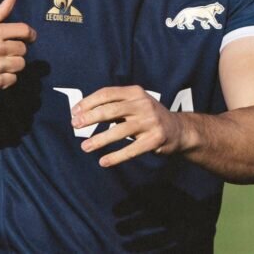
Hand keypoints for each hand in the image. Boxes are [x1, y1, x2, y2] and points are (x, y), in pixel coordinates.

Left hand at [71, 85, 186, 166]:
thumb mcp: (134, 103)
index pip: (106, 94)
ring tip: (85, 147)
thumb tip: (83, 112)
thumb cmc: (148, 116)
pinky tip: (103, 161)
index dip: (88, 102)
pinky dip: (116, 157)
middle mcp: (143, 104)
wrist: (178, 129)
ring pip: (119, 131)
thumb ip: (114, 105)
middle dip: (90, 118)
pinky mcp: (155, 139)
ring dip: (99, 140)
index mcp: (135, 92)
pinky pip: (131, 150)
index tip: (74, 112)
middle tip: (75, 125)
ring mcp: (150, 122)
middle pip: (110, 110)